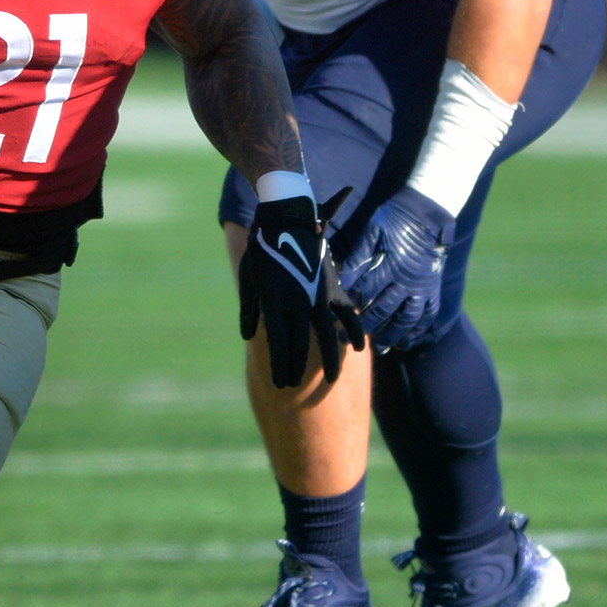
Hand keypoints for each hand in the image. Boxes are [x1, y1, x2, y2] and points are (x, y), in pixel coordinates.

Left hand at [236, 190, 363, 388]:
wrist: (287, 217)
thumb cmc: (262, 248)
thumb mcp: (249, 278)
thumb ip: (249, 309)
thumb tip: (248, 336)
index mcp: (275, 302)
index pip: (279, 345)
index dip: (280, 366)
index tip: (280, 384)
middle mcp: (298, 303)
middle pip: (300, 346)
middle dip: (295, 369)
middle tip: (293, 389)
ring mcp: (318, 296)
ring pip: (327, 335)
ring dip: (329, 360)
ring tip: (330, 380)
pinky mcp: (332, 287)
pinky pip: (346, 313)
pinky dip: (353, 330)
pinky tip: (358, 348)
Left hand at [339, 186, 456, 353]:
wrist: (427, 213)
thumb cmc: (395, 219)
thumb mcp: (372, 230)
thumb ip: (358, 255)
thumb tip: (341, 279)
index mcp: (390, 266)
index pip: (365, 292)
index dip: (348, 305)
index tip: (334, 317)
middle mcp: (407, 281)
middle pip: (383, 311)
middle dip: (363, 327)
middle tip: (345, 340)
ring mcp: (422, 288)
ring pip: (407, 319)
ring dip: (393, 336)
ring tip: (381, 349)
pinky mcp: (433, 288)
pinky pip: (428, 314)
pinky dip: (419, 330)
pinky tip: (409, 341)